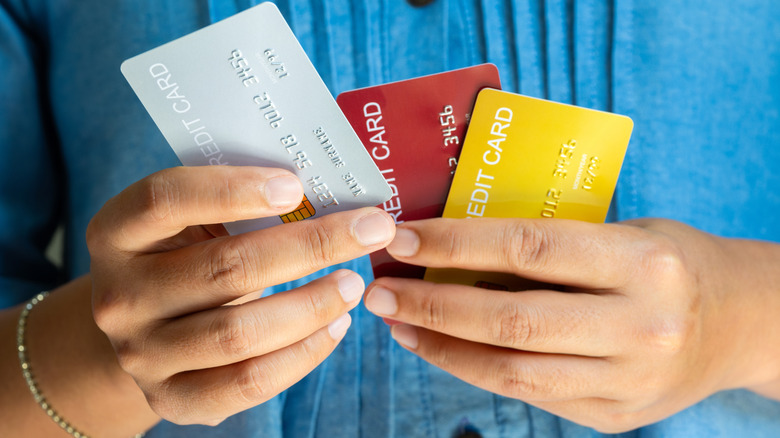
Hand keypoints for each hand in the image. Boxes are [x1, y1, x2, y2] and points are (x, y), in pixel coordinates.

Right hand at [87, 166, 394, 424]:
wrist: (146, 329)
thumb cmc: (185, 258)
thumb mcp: (192, 223)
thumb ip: (238, 205)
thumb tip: (329, 192)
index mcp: (116, 233)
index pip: (164, 199)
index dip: (231, 189)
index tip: (296, 186)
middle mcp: (120, 296)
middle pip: (224, 268)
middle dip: (311, 246)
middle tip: (371, 229)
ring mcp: (142, 354)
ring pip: (239, 332)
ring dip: (313, 305)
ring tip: (355, 283)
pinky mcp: (173, 399)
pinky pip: (249, 382)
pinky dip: (304, 354)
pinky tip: (337, 326)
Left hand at [364, 217, 779, 431]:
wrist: (740, 323)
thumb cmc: (670, 262)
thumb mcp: (625, 232)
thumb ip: (552, 242)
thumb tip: (455, 241)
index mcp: (642, 264)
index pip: (529, 248)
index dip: (456, 243)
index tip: (403, 238)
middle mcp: (639, 328)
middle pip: (510, 319)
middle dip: (432, 303)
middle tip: (380, 289)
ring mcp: (627, 382)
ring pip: (510, 369)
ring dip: (440, 345)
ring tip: (395, 322)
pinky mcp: (613, 416)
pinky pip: (527, 393)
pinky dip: (473, 369)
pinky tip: (439, 347)